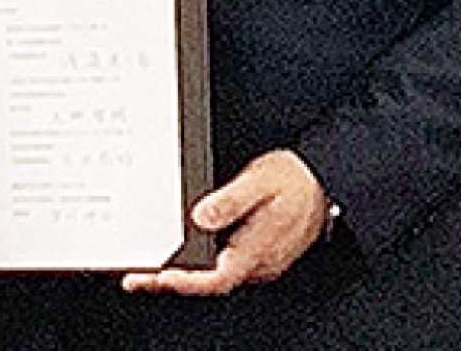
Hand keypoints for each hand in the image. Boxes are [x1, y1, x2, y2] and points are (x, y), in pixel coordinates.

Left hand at [121, 150, 327, 296]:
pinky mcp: (256, 250)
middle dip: (171, 281)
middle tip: (138, 277)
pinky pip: (224, 263)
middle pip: (209, 280)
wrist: (322, 181)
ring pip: (215, 274)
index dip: (185, 280)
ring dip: (184, 273)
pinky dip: (200, 262)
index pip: (215, 277)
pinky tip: (183, 252)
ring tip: (150, 268)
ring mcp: (257, 258)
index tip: (158, 276)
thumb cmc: (294, 181)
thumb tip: (201, 216)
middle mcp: (256, 262)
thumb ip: (230, 201)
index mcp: (256, 250)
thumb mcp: (259, 182)